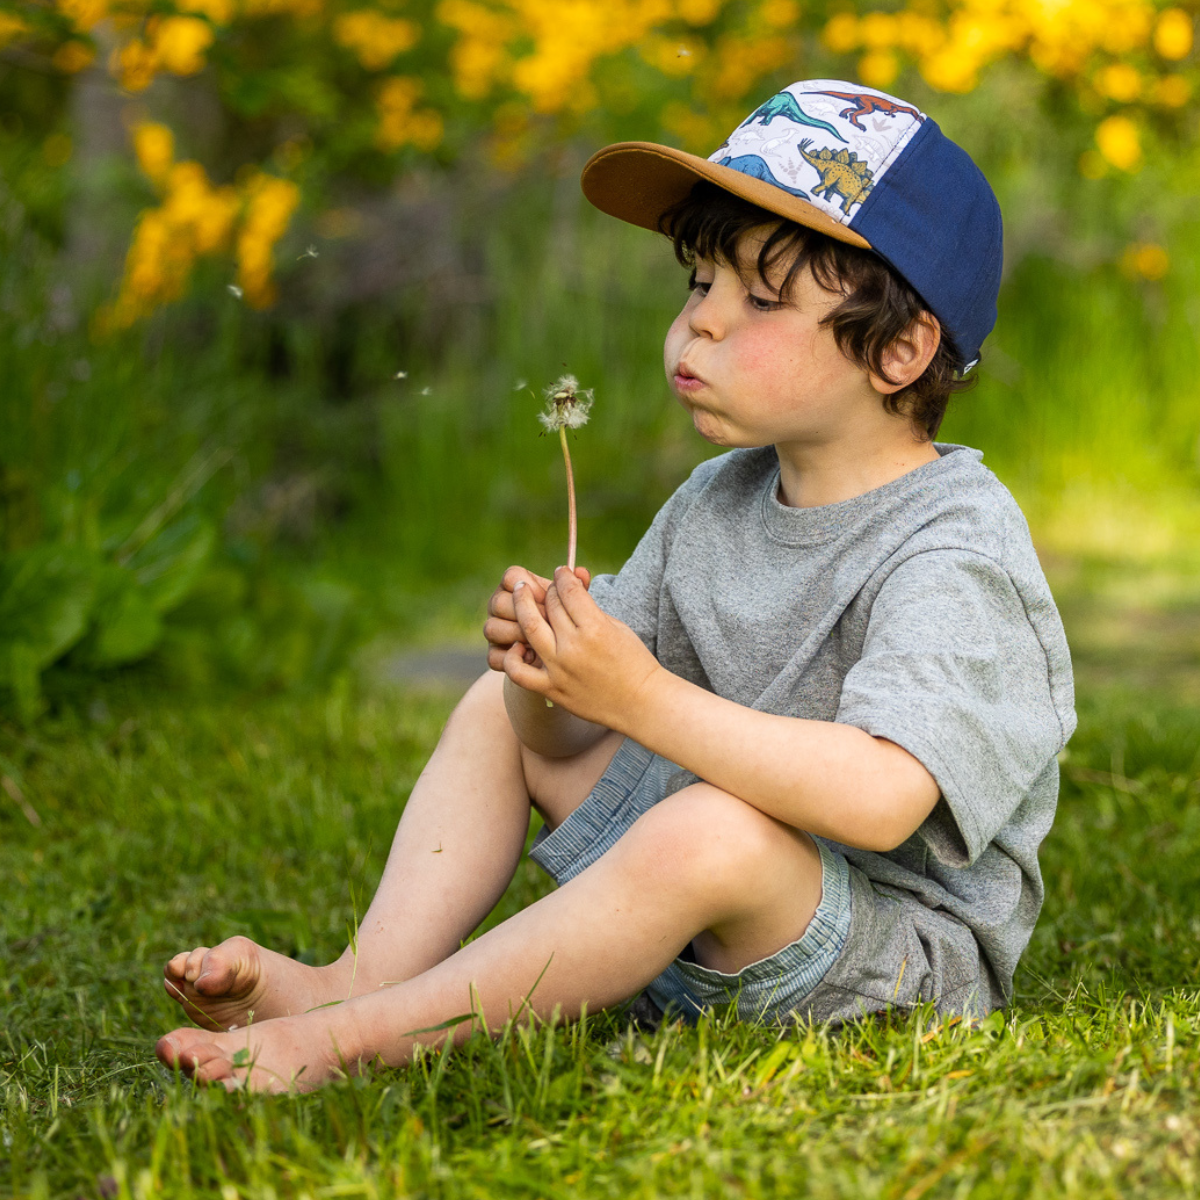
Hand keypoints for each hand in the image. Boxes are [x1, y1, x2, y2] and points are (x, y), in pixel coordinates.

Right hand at [484, 565, 590, 672]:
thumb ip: (577, 589)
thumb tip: (582, 573)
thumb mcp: (573, 604)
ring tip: (542, 641)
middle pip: (499, 602)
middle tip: (549, 622)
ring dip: (517, 635)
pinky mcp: (494, 655)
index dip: (532, 587)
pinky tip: (533, 657)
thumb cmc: (565, 621)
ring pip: (492, 628)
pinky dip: (511, 659)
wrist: (559, 654)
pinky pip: (492, 656)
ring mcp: (495, 630)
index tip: (550, 597)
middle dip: (525, 612)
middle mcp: (499, 605)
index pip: (512, 577)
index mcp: (516, 584)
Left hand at [504, 566, 661, 730]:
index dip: (563, 577)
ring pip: (529, 629)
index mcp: (596, 628)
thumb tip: (568, 586)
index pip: (569, 591)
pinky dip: (513, 656)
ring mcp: (560, 670)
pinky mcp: (552, 690)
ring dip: (521, 606)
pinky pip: (519, 672)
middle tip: (546, 586)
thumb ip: (589, 608)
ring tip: (519, 594)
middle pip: (550, 605)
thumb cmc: (633, 662)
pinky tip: (518, 645)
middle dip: (548, 590)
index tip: (562, 572)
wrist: (641, 703)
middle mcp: (574, 647)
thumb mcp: (617, 627)